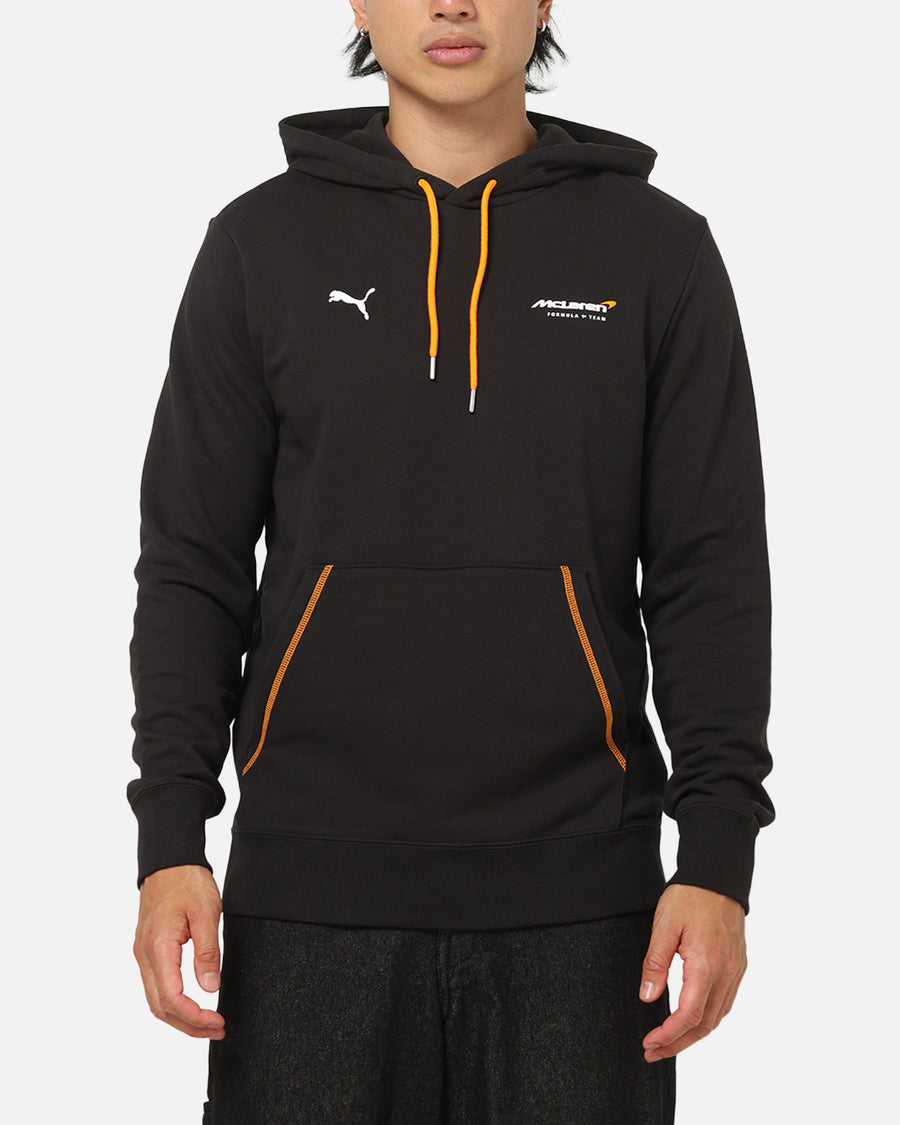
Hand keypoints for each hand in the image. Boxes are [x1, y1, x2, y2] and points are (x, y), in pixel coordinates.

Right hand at [133, 864, 225, 1038]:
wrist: (169, 860)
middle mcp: (144, 955)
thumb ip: (207, 951)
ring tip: (208, 1023)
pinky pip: (155, 986)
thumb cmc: (187, 881)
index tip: (218, 1021)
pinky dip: (172, 1002)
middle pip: (160, 1007)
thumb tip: (210, 987)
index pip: (172, 998)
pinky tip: (191, 1004)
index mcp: (158, 947)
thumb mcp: (207, 912)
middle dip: (188, 1025)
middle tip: (217, 1030)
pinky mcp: (147, 950)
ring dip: (180, 1016)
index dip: (195, 1017)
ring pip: (155, 1000)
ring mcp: (143, 953)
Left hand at [638, 883, 746, 1061]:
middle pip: (705, 1024)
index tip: (649, 1042)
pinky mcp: (738, 966)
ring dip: (693, 1035)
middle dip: (678, 1043)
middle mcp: (726, 973)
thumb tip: (648, 997)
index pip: (689, 1015)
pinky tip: (692, 1020)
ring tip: (668, 1042)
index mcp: (706, 965)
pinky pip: (725, 1003)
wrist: (717, 877)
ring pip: (717, 1017)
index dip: (669, 1034)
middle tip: (653, 1051)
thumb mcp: (664, 926)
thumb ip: (655, 963)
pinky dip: (708, 1018)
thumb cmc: (689, 897)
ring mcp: (736, 971)